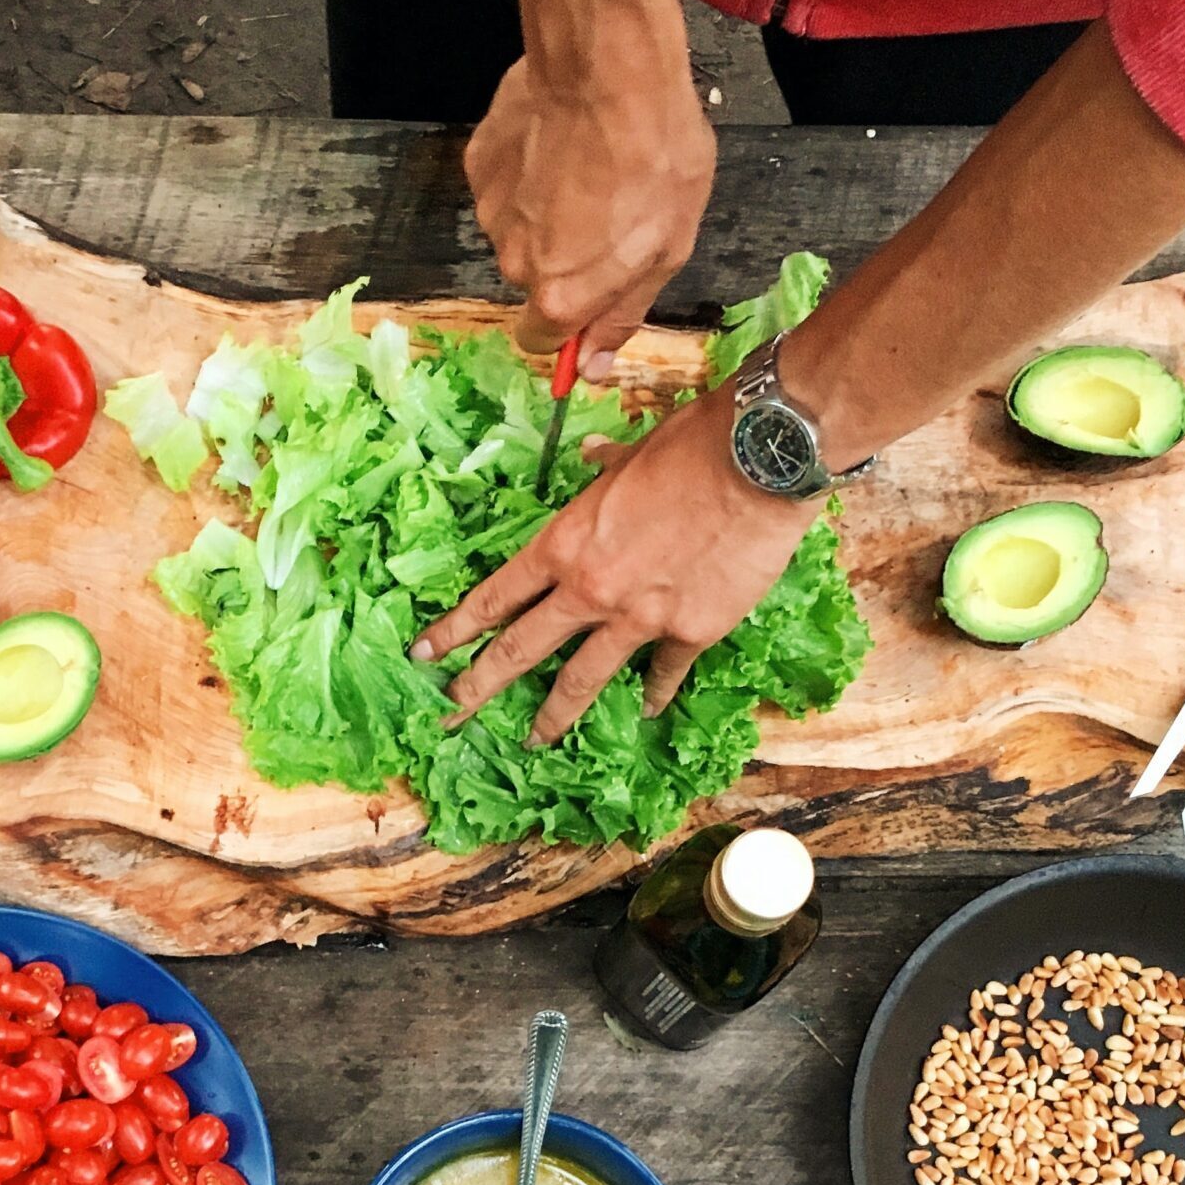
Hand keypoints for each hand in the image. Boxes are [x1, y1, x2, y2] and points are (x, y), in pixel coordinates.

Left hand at [411, 395, 813, 744]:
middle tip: (451, 714)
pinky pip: (662, 673)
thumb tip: (590, 459)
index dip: (455, 629)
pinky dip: (654, 693)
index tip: (424, 654)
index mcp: (565, 544)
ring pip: (581, 679)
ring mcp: (638, 618)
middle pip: (521, 649)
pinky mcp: (689, 632)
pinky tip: (645, 709)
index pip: (495, 598)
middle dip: (479, 686)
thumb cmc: (692, 445)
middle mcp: (590, 589)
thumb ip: (603, 470)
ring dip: (553, 715)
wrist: (760, 460)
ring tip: (534, 740)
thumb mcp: (632, 454)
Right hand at [464, 57, 713, 380]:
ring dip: (547, 211)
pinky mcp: (478, 164)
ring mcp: (490, 211)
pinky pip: (504, 185)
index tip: (592, 295)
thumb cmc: (654, 157)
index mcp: (559, 294)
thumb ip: (623, 314)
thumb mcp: (667, 249)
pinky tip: (561, 143)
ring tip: (588, 168)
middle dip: (565, 257)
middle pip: (533, 280)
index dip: (570, 323)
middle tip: (608, 212)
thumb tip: (593, 366)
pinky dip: (528, 172)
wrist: (610, 69)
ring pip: (518, 229)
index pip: (542, 340)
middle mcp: (513, 262)